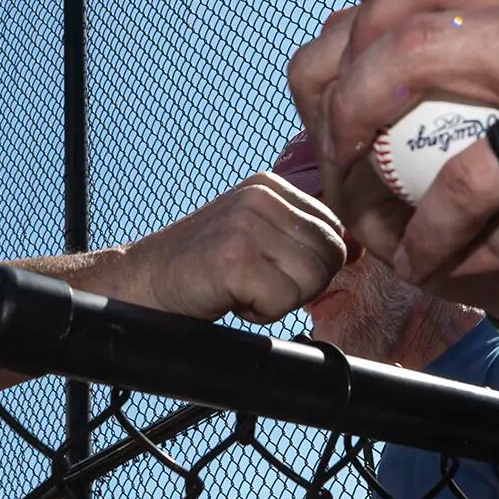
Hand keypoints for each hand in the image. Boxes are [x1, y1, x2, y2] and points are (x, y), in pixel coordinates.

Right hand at [88, 171, 349, 322]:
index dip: (310, 266)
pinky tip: (228, 296)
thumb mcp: (256, 237)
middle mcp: (262, 195)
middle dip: (300, 284)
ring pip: (313, 279)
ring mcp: (246, 224)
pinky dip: (260, 313)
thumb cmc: (200, 269)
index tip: (268, 269)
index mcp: (271, 186)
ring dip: (279, 299)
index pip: (336, 231)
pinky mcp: (234, 257)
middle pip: (332, 255)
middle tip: (255, 283)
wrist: (139, 284)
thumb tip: (359, 249)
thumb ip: (302, 237)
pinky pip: (284, 301)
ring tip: (240, 287)